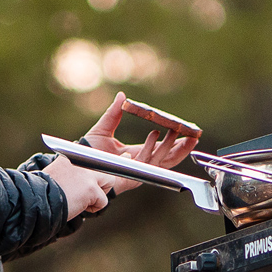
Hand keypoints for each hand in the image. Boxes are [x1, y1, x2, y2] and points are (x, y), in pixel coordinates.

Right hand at [44, 156, 112, 220]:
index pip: (97, 156)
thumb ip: (76, 170)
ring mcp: (87, 173)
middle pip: (107, 167)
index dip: (102, 166)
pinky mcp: (90, 188)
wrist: (36, 202)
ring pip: (109, 182)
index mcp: (73, 154)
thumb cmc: (44, 192)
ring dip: (98, 194)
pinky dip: (93, 207)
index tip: (107, 167)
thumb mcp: (60, 173)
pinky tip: (78, 205)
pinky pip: (104, 201)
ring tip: (79, 199)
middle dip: (103, 182)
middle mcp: (81, 159)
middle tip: (85, 192)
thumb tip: (94, 174)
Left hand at [82, 92, 200, 193]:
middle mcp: (141, 163)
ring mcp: (139, 170)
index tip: (186, 131)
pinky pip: (147, 160)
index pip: (162, 148)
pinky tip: (155, 135)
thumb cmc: (90, 151)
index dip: (176, 141)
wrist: (78, 163)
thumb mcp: (104, 128)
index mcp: (138, 153)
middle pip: (169, 157)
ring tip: (178, 130)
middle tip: (193, 134)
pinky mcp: (133, 175)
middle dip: (183, 147)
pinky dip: (152, 147)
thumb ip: (113, 113)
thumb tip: (121, 96)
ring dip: (172, 145)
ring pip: (162, 159)